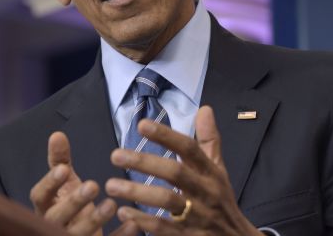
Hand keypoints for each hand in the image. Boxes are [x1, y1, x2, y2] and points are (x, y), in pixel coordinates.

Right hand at [30, 131, 138, 235]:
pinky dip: (119, 235)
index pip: (40, 196)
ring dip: (95, 220)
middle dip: (74, 203)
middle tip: (92, 186)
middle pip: (57, 218)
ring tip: (111, 204)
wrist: (79, 234)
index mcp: (46, 206)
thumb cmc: (70, 206)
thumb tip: (57, 135)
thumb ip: (60, 160)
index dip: (50, 184)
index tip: (64, 169)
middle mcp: (55, 225)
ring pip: (78, 234)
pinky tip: (132, 222)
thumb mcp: (65, 182)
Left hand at [105, 106, 261, 235]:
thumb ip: (209, 140)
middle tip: (115, 155)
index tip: (141, 125)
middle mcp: (205, 191)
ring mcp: (197, 215)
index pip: (189, 148)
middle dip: (144, 162)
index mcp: (211, 172)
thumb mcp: (219, 170)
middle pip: (175, 173)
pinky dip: (142, 220)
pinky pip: (164, 228)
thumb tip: (205, 108)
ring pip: (167, 201)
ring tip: (111, 186)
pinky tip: (123, 212)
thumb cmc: (221, 200)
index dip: (166, 136)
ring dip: (137, 192)